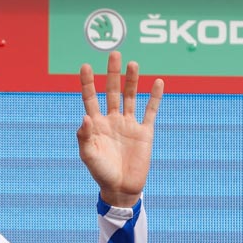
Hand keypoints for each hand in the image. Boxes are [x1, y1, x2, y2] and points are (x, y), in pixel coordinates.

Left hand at [77, 51, 163, 207]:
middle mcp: (112, 120)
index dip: (88, 83)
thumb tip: (84, 117)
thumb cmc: (101, 173)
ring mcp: (129, 125)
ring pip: (130, 97)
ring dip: (132, 81)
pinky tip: (157, 82)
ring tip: (133, 63)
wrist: (121, 189)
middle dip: (112, 74)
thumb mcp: (88, 156)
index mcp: (96, 125)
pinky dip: (154, 98)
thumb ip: (84, 136)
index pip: (91, 98)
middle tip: (113, 54)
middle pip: (112, 91)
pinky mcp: (144, 132)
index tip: (85, 66)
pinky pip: (150, 111)